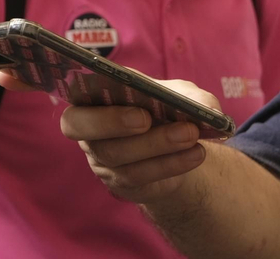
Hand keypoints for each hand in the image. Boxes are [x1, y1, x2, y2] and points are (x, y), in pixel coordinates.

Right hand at [58, 78, 215, 203]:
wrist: (175, 145)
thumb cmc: (164, 109)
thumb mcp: (177, 94)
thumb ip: (188, 95)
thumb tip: (205, 108)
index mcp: (89, 105)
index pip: (74, 113)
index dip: (94, 110)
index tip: (124, 102)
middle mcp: (89, 137)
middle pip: (90, 137)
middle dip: (114, 125)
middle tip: (146, 118)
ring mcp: (105, 164)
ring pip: (120, 158)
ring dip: (156, 145)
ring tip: (190, 134)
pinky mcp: (125, 185)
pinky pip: (143, 177)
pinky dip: (172, 164)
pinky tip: (196, 153)